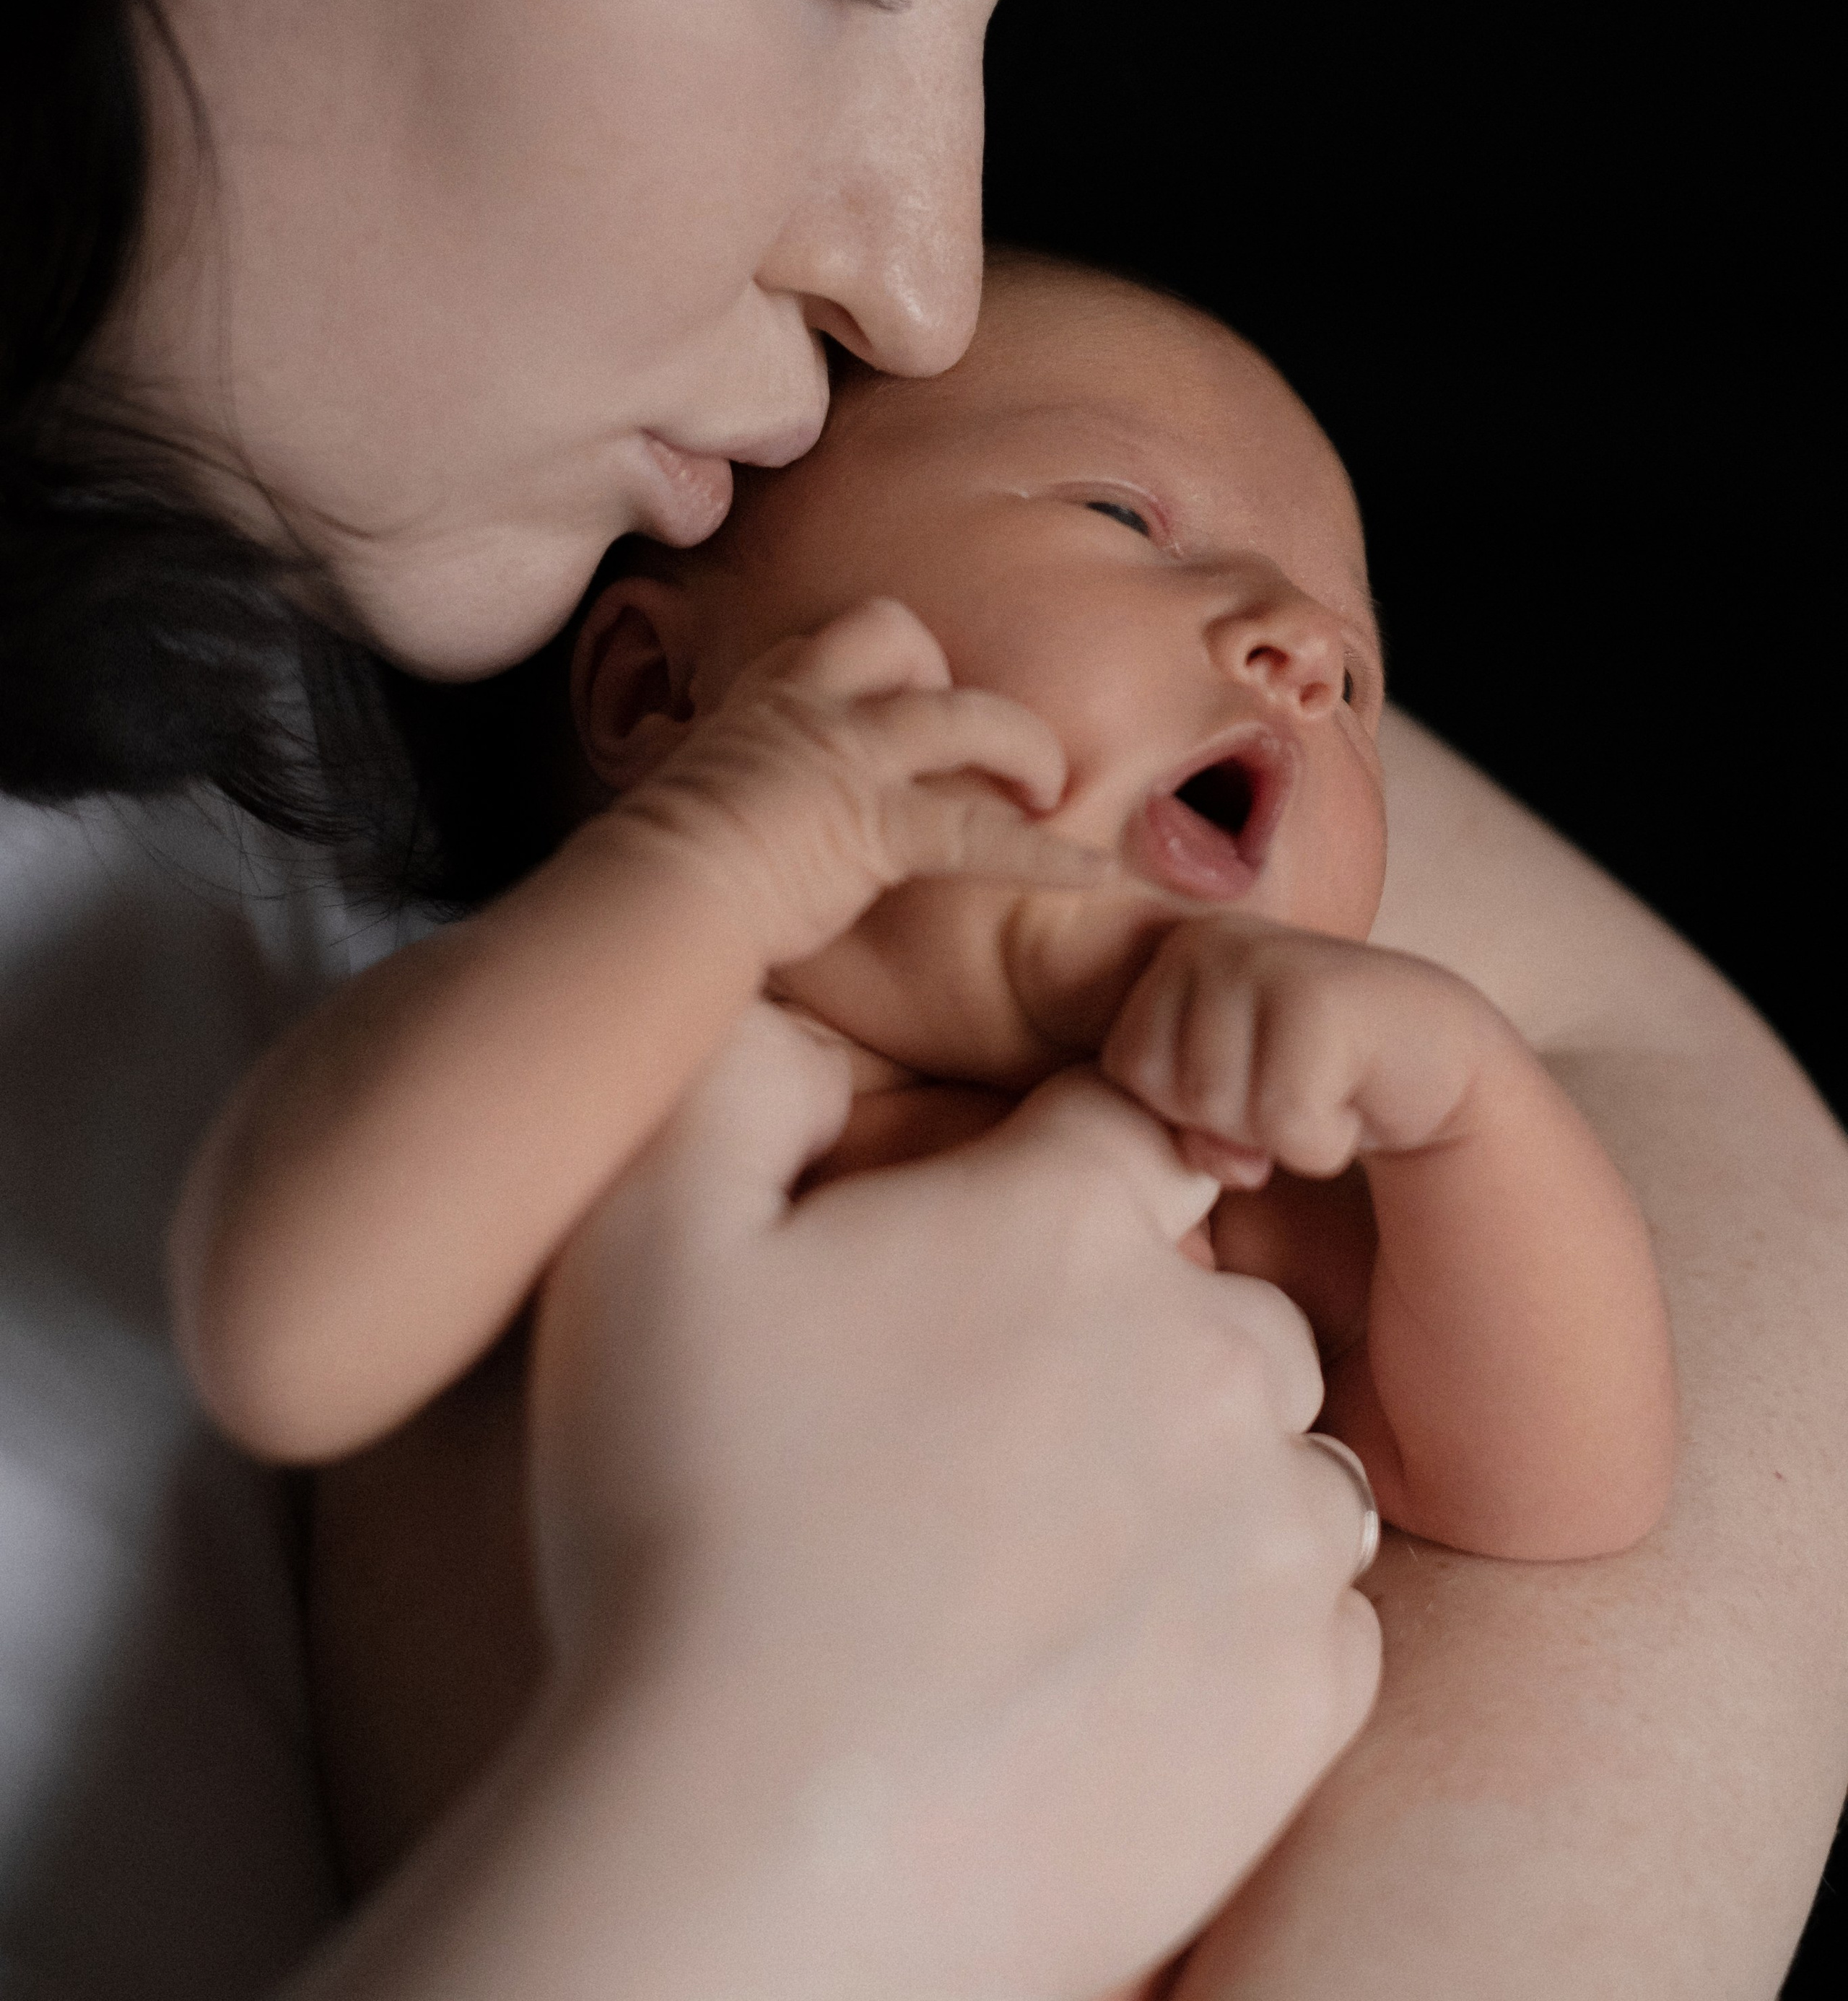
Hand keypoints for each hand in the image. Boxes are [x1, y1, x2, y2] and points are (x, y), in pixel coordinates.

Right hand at [520, 1018, 1380, 2000]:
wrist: (739, 1863)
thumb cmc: (678, 1533)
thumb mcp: (642, 1231)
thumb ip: (745, 1067)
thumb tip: (826, 1014)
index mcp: (1070, 1219)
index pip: (1125, 1119)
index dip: (1051, 1176)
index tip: (982, 1264)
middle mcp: (1210, 1352)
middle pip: (1214, 1286)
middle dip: (1129, 1327)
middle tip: (980, 1438)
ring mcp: (1270, 1535)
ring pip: (1283, 1449)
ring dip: (1195, 1475)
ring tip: (1039, 1562)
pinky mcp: (1296, 1705)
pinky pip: (1318, 1615)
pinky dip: (1236, 1624)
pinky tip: (1099, 1663)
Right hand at [604, 594, 1110, 966]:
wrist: (656, 894)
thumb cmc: (662, 861)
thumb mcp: (687, 783)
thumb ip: (721, 770)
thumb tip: (706, 786)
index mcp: (762, 693)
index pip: (831, 640)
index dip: (876, 669)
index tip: (894, 707)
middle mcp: (809, 705)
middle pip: (892, 632)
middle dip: (940, 674)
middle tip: (967, 743)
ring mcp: (848, 758)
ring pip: (964, 715)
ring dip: (1023, 746)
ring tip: (1051, 788)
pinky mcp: (876, 827)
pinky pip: (980, 833)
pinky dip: (1045, 855)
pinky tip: (1093, 874)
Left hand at [1102, 918, 1510, 1184]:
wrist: (1431, 1056)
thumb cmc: (1310, 1079)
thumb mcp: (1225, 1100)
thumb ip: (1179, 1122)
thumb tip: (1203, 1154)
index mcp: (1171, 957)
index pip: (1126, 1071)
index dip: (1185, 1108)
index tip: (1249, 1085)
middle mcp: (1208, 942)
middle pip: (1169, 1092)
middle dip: (1232, 1122)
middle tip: (1293, 1089)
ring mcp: (1265, 960)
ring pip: (1221, 1110)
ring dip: (1280, 1134)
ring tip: (1323, 1089)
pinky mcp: (1320, 998)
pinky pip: (1286, 1124)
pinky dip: (1324, 1142)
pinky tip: (1354, 1099)